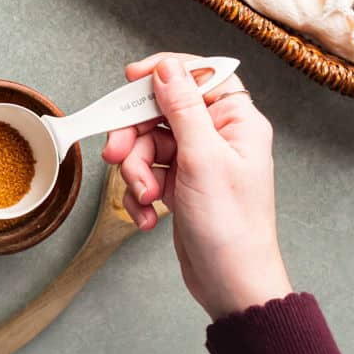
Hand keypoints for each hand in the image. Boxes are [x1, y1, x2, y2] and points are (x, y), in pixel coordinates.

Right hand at [101, 53, 290, 319]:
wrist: (231, 284)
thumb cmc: (231, 227)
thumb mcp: (202, 159)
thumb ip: (182, 109)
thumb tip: (166, 69)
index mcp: (236, 122)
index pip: (200, 75)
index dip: (165, 72)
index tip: (131, 78)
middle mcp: (218, 137)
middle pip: (162, 112)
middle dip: (136, 136)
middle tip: (117, 155)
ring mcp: (198, 162)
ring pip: (149, 145)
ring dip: (137, 172)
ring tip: (146, 197)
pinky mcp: (181, 185)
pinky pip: (148, 173)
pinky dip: (141, 193)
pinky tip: (149, 214)